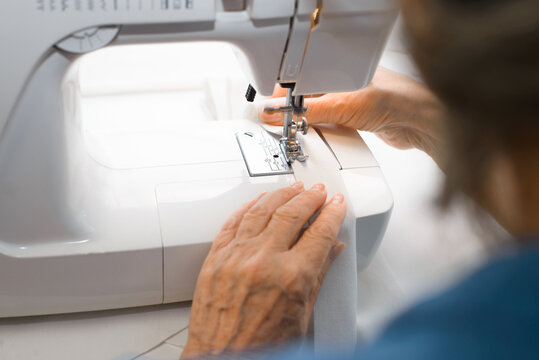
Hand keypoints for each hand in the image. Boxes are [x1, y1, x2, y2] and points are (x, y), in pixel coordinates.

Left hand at [182, 183, 345, 357]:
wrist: (221, 359)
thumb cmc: (261, 347)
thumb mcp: (302, 315)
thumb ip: (318, 276)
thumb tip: (332, 250)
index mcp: (292, 277)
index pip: (320, 233)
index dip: (332, 214)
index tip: (336, 205)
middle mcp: (263, 261)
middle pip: (292, 213)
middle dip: (309, 198)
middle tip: (318, 191)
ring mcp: (236, 257)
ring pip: (262, 210)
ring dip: (281, 195)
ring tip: (293, 189)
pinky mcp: (215, 258)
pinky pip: (233, 222)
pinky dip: (249, 206)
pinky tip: (259, 200)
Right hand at [260, 67, 445, 163]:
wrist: (420, 123)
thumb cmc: (395, 100)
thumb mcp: (343, 105)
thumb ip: (307, 112)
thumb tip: (277, 114)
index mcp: (334, 69)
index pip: (296, 82)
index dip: (280, 98)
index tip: (268, 113)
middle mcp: (338, 84)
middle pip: (302, 100)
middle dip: (291, 114)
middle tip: (281, 126)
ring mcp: (345, 102)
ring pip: (314, 114)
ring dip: (306, 125)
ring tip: (299, 132)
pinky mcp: (351, 119)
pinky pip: (327, 126)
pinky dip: (320, 133)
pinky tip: (318, 137)